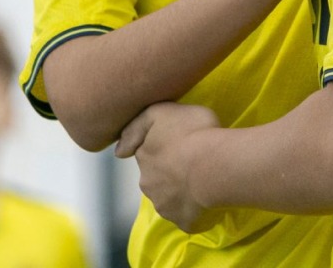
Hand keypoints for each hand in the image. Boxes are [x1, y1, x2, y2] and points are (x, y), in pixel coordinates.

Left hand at [115, 102, 222, 232]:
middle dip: (167, 172)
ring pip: (169, 198)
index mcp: (144, 156)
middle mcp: (148, 183)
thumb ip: (138, 125)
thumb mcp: (162, 111)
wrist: (213, 165)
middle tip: (190, 162)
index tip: (177, 144)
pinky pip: (187, 216)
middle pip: (155, 177)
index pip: (146, 152)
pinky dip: (194, 210)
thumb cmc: (193, 132)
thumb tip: (119, 152)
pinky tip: (206, 198)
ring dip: (179, 191)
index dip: (161, 148)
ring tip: (201, 180)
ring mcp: (164, 205)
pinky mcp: (183, 221)